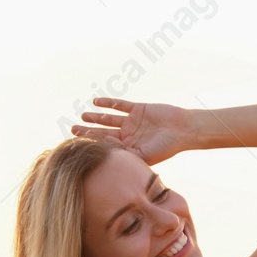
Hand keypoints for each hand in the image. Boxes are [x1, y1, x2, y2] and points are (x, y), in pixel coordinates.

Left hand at [71, 97, 191, 164]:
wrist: (184, 130)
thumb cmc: (167, 147)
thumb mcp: (145, 155)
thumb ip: (126, 153)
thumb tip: (105, 151)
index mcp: (130, 149)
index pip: (107, 146)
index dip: (93, 145)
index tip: (79, 144)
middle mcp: (130, 135)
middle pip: (104, 132)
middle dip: (89, 131)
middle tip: (73, 130)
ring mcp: (133, 122)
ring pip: (110, 118)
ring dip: (96, 117)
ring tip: (83, 116)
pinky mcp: (138, 109)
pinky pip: (121, 105)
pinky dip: (109, 103)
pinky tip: (96, 102)